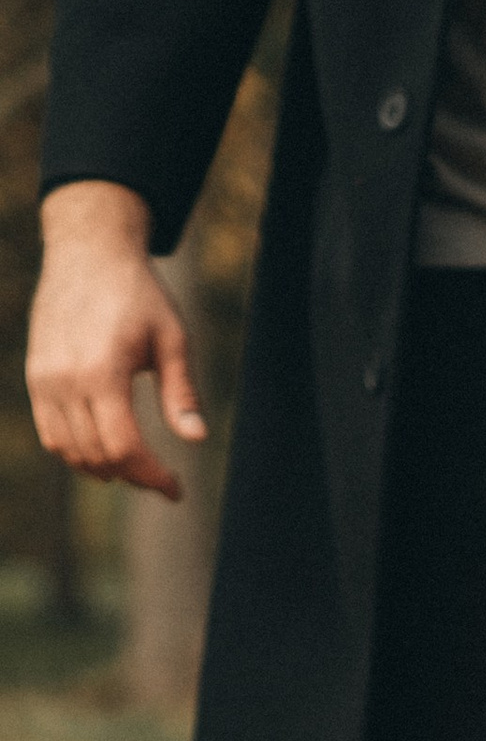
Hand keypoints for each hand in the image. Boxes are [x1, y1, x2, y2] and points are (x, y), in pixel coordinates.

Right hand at [27, 182, 205, 500]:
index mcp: (102, 371)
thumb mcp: (172, 338)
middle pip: (98, 456)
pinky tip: (105, 452)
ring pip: (69, 451)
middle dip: (134, 477)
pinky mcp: (35, 375)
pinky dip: (77, 452)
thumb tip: (196, 439)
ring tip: (137, 468)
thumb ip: (181, 392)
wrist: (88, 251)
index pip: (124, 448)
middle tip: (162, 480)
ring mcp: (43, 378)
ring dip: (104, 469)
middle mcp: (64, 378)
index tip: (176, 489)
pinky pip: (51, 433)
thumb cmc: (138, 293)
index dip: (152, 477)